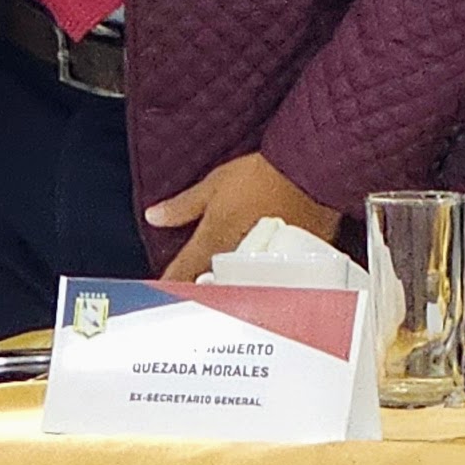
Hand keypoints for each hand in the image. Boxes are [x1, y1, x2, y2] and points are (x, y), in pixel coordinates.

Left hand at [145, 149, 339, 281]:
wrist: (309, 171)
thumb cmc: (264, 175)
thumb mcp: (215, 184)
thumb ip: (184, 206)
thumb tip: (154, 216)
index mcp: (213, 239)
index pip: (181, 272)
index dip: (168, 284)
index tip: (161, 292)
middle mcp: (235, 258)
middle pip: (211, 288)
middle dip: (201, 292)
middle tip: (195, 293)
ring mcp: (261, 265)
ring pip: (239, 290)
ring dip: (230, 293)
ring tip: (229, 292)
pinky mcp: (288, 265)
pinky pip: (269, 283)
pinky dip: (262, 285)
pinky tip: (264, 283)